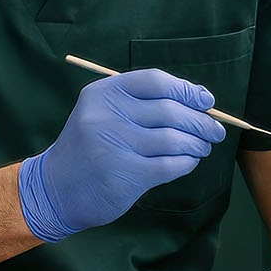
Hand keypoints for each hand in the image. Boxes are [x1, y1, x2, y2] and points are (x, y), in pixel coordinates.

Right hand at [19, 69, 225, 241]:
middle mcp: (106, 115)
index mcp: (103, 93)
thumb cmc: (91, 147)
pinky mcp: (124, 176)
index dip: (186, 90)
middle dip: (200, 121)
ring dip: (196, 144)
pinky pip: (170, 166)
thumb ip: (143, 104)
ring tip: (202, 147)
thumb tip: (199, 102)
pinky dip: (187, 163)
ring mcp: (114, 146)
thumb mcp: (104, 113)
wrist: (56, 188)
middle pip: (170, 111)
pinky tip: (189, 162)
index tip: (206, 101)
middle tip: (214, 131)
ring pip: (174, 140)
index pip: (155, 81)